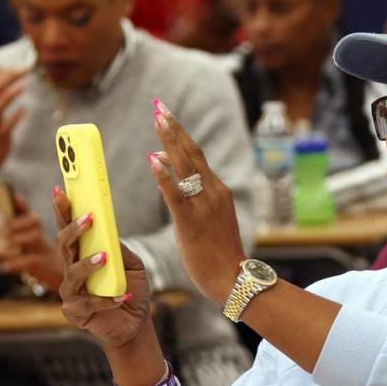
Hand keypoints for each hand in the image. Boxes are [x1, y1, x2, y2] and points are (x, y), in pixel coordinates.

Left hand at [0, 195, 63, 290]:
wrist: (55, 274)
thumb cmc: (30, 258)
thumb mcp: (11, 254)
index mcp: (30, 229)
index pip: (26, 212)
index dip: (21, 204)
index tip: (15, 196)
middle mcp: (38, 235)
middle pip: (34, 220)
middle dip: (18, 221)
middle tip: (3, 227)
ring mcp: (42, 249)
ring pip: (36, 236)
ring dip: (20, 238)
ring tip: (5, 244)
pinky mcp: (43, 264)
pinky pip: (32, 260)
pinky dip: (18, 262)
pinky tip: (5, 266)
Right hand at [53, 188, 149, 349]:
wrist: (135, 322)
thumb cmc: (131, 289)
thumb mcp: (131, 264)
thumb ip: (119, 248)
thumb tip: (108, 230)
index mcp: (82, 254)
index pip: (69, 228)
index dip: (63, 210)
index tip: (61, 190)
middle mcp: (71, 269)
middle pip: (63, 245)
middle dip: (74, 229)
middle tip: (89, 217)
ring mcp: (71, 291)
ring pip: (72, 272)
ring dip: (88, 264)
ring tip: (104, 257)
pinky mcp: (76, 311)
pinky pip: (88, 302)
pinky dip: (107, 299)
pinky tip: (122, 297)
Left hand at [149, 99, 245, 303]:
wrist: (233, 278)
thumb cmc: (218, 252)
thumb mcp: (206, 217)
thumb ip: (186, 191)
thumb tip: (160, 162)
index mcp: (219, 190)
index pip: (197, 156)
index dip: (180, 134)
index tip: (166, 115)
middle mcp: (214, 192)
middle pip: (192, 154)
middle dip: (174, 129)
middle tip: (160, 107)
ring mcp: (204, 207)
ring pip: (186, 168)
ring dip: (170, 143)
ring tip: (157, 121)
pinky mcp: (192, 223)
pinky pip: (176, 196)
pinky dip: (165, 177)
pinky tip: (153, 161)